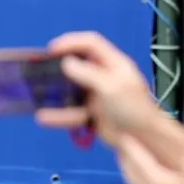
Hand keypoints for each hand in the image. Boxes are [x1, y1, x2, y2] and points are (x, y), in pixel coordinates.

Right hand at [33, 31, 161, 149]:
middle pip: (78, 63)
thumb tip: (66, 62)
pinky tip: (44, 117)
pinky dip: (59, 114)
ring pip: (71, 88)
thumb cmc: (135, 110)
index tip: (52, 50)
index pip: (90, 43)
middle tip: (41, 68)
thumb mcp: (112, 87)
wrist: (145, 142)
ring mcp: (98, 95)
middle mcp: (105, 76)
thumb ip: (88, 73)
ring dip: (55, 91)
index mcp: (114, 64)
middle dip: (58, 65)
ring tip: (38, 93)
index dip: (70, 42)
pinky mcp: (93, 113)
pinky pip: (71, 110)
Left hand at [117, 135, 183, 183]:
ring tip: (129, 156)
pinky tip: (143, 173)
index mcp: (156, 181)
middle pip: (128, 170)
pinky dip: (135, 177)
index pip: (136, 158)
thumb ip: (180, 156)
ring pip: (131, 181)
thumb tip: (168, 150)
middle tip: (124, 142)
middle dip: (124, 155)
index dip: (129, 144)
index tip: (123, 133)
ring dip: (127, 167)